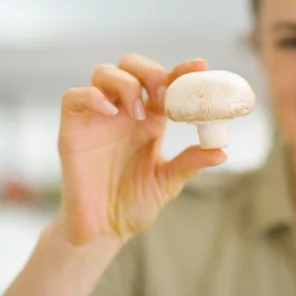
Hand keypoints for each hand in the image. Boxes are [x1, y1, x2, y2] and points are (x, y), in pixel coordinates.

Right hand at [56, 55, 225, 245]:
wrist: (104, 230)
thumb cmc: (135, 202)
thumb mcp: (169, 181)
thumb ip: (190, 162)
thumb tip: (222, 152)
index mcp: (151, 119)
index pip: (165, 82)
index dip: (181, 71)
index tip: (200, 66)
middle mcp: (125, 111)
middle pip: (131, 65)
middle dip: (150, 71)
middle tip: (163, 95)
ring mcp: (98, 118)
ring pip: (104, 73)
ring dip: (125, 83)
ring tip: (138, 111)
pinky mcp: (73, 130)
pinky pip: (74, 97)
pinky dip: (92, 96)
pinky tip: (111, 113)